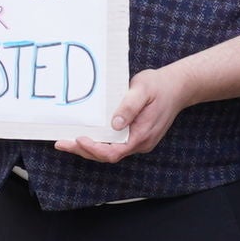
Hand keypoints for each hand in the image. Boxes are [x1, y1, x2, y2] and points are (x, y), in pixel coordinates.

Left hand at [52, 65, 190, 161]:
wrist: (178, 87)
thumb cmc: (160, 86)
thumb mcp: (143, 90)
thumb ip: (129, 106)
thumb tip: (115, 123)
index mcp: (141, 135)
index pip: (113, 152)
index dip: (94, 149)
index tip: (79, 139)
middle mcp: (140, 143)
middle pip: (107, 155)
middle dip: (83, 150)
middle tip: (61, 143)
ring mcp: (138, 141)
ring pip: (110, 151)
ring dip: (88, 148)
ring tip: (66, 142)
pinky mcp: (135, 136)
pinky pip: (114, 144)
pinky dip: (98, 142)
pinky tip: (85, 135)